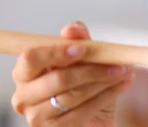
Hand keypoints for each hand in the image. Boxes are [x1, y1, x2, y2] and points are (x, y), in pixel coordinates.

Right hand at [10, 21, 134, 126]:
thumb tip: (73, 29)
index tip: (82, 49)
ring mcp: (37, 117)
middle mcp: (24, 96)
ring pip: (73, 96)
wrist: (93, 117)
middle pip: (57, 79)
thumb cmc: (81, 85)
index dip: (55, 52)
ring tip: (122, 71)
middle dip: (90, 69)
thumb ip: (77, 40)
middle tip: (114, 62)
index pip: (30, 59)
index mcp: (24, 73)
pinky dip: (106, 96)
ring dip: (103, 82)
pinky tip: (120, 85)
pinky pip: (83, 111)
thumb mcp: (82, 58)